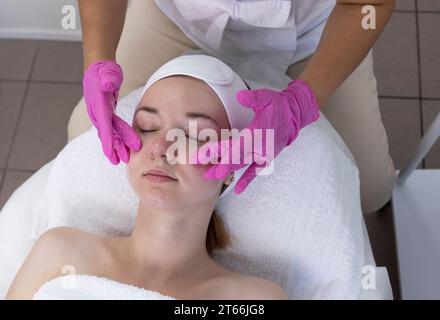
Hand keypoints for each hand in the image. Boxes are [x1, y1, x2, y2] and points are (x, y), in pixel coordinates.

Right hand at [83, 60, 140, 163]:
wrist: (97, 67)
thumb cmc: (104, 70)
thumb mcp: (107, 72)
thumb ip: (108, 78)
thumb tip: (108, 84)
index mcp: (98, 104)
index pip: (104, 124)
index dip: (108, 139)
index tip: (111, 153)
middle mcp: (97, 111)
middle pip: (108, 132)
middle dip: (114, 147)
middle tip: (123, 161)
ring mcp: (101, 114)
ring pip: (110, 133)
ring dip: (116, 146)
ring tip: (123, 159)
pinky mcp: (106, 114)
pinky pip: (112, 129)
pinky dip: (117, 139)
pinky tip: (122, 148)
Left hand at [191, 80, 319, 194]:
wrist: (294, 116)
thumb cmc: (278, 106)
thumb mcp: (266, 97)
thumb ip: (253, 98)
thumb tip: (240, 96)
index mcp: (256, 133)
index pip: (233, 145)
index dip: (217, 151)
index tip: (202, 156)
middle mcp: (258, 147)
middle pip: (234, 158)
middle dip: (217, 165)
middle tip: (202, 172)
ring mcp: (262, 155)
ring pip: (240, 165)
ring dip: (226, 171)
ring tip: (210, 176)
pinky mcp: (266, 158)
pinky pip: (254, 171)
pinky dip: (246, 180)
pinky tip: (237, 190)